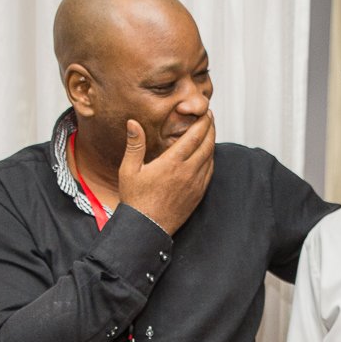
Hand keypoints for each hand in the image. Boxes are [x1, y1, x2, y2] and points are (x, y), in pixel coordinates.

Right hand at [117, 112, 215, 234]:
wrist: (146, 228)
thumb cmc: (135, 200)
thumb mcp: (129, 170)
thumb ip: (135, 145)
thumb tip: (133, 123)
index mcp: (172, 163)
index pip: (194, 136)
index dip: (203, 122)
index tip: (205, 113)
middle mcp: (188, 172)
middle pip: (207, 144)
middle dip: (210, 128)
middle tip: (210, 118)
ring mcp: (195, 184)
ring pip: (210, 158)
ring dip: (212, 143)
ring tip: (209, 132)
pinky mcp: (198, 194)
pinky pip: (209, 172)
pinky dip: (211, 159)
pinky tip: (207, 155)